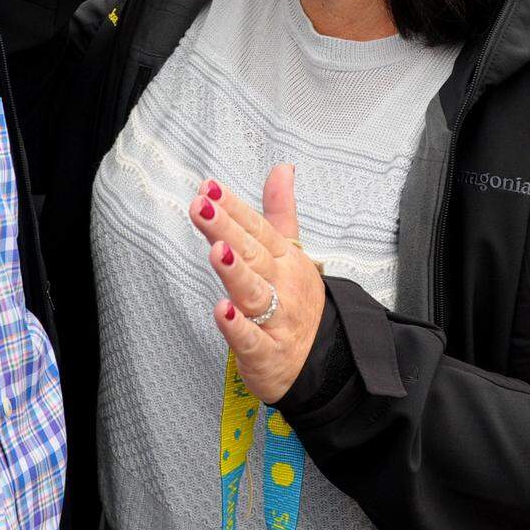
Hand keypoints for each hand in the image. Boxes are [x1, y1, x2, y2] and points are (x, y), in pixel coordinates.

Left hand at [189, 164, 325, 403]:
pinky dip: (237, 328)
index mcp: (284, 259)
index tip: (209, 188)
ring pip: (253, 293)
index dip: (233, 208)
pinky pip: (252, 341)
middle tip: (202, 206)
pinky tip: (221, 311)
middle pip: (252, 254)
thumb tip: (282, 169)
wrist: (327, 361)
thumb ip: (280, 210)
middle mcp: (281, 285)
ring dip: (234, 271)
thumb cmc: (298, 301)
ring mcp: (276, 320)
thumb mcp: (292, 252)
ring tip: (217, 250)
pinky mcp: (268, 355)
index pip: (257, 228)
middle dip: (226, 228)